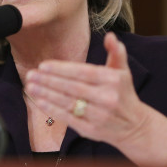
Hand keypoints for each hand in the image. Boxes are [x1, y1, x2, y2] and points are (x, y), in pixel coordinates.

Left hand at [24, 32, 151, 147]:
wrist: (136, 127)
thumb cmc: (123, 94)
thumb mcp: (123, 72)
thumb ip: (116, 52)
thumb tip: (111, 36)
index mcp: (113, 81)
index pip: (83, 73)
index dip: (62, 69)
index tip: (43, 65)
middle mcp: (107, 98)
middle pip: (73, 88)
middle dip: (49, 81)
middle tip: (31, 74)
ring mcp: (99, 116)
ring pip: (68, 103)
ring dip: (47, 94)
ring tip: (31, 86)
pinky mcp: (92, 130)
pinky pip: (69, 118)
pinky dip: (53, 110)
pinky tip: (40, 102)